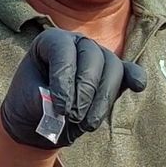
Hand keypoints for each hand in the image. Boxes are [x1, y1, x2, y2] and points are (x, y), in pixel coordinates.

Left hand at [0, 29, 146, 148]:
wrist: (38, 121)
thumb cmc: (30, 106)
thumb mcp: (28, 101)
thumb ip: (43, 98)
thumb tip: (59, 100)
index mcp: (51, 41)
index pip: (63, 51)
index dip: (63, 79)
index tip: (59, 108)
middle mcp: (77, 42)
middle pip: (92, 57)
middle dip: (84, 91)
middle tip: (73, 117)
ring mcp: (98, 55)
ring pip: (112, 67)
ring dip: (103, 99)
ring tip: (87, 125)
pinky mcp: (114, 74)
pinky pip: (129, 71)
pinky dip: (135, 77)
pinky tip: (138, 86)